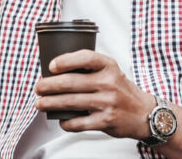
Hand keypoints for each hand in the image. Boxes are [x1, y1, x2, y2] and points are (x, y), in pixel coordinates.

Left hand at [34, 50, 155, 138]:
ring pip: (71, 102)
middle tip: (38, 87)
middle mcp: (109, 82)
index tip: (51, 66)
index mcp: (109, 66)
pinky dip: (66, 122)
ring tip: (40, 103)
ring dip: (51, 103)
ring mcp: (107, 102)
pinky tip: (60, 119)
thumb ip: (89, 68)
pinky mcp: (105, 121)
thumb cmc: (121, 89)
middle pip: (71, 82)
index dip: (65, 60)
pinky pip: (79, 122)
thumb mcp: (111, 71)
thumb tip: (56, 72)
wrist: (143, 112)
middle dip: (49, 85)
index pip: (85, 57)